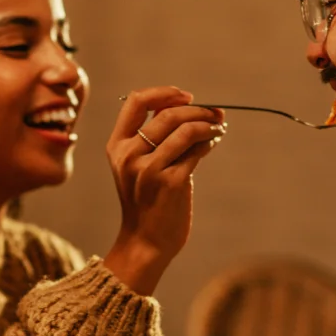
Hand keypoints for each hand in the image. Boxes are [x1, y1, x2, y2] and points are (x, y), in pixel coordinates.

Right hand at [102, 87, 224, 294]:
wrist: (146, 241)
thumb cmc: (147, 200)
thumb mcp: (138, 165)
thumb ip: (155, 136)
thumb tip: (192, 105)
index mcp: (117, 145)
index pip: (135, 101)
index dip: (164, 93)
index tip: (187, 96)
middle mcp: (129, 155)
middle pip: (168, 114)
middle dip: (197, 110)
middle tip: (215, 113)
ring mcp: (148, 169)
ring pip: (186, 130)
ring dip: (208, 125)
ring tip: (218, 128)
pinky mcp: (170, 182)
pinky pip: (197, 151)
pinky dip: (209, 142)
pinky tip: (213, 142)